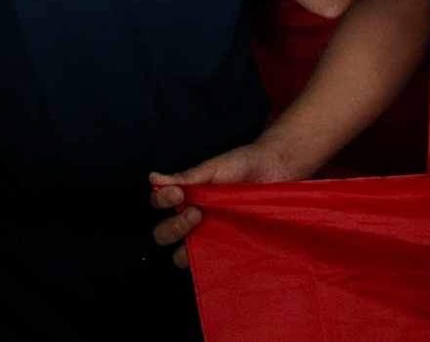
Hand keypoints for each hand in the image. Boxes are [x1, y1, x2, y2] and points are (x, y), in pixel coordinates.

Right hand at [148, 139, 303, 268]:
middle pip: (164, 234)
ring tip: (206, 232)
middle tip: (195, 213)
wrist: (275, 169)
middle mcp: (192, 219)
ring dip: (186, 249)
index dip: (161, 201)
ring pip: (183, 255)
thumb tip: (153, 178)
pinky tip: (219, 253)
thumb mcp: (214, 167)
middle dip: (172, 228)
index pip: (159, 205)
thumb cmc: (243, 165)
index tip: (177, 193)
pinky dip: (209, 264)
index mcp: (186, 197)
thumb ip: (187, 177)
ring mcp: (209, 236)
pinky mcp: (228, 249)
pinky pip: (211, 263)